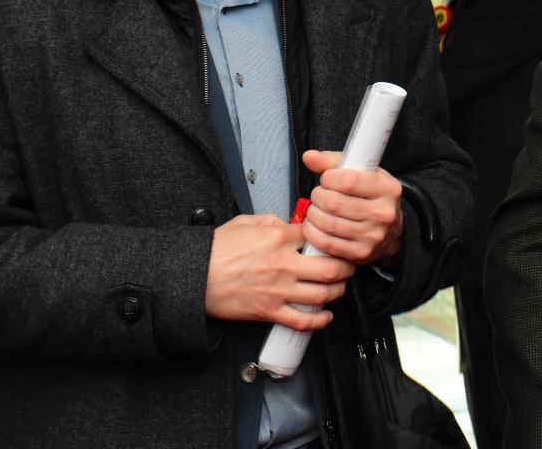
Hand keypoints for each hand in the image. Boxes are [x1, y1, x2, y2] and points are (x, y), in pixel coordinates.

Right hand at [203, 213, 354, 330]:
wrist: (193, 276)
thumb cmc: (215, 250)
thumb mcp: (244, 222)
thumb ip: (270, 221)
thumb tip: (287, 224)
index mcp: (278, 237)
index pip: (317, 235)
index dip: (329, 238)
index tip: (333, 241)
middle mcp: (283, 264)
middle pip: (331, 267)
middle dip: (346, 267)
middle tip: (348, 266)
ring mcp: (278, 290)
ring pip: (322, 294)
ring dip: (337, 292)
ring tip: (338, 288)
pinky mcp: (269, 311)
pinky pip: (301, 320)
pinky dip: (319, 320)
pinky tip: (325, 316)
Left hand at [302, 150, 403, 265]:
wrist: (389, 230)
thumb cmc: (370, 196)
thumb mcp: (361, 173)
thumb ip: (333, 162)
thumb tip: (309, 157)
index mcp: (387, 188)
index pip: (348, 181)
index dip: (329, 178)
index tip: (327, 179)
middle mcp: (383, 213)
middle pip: (334, 203)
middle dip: (318, 196)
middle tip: (319, 195)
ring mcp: (373, 236)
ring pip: (328, 223)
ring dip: (313, 214)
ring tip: (316, 209)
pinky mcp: (361, 253)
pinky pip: (326, 243)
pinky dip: (313, 233)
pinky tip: (314, 225)